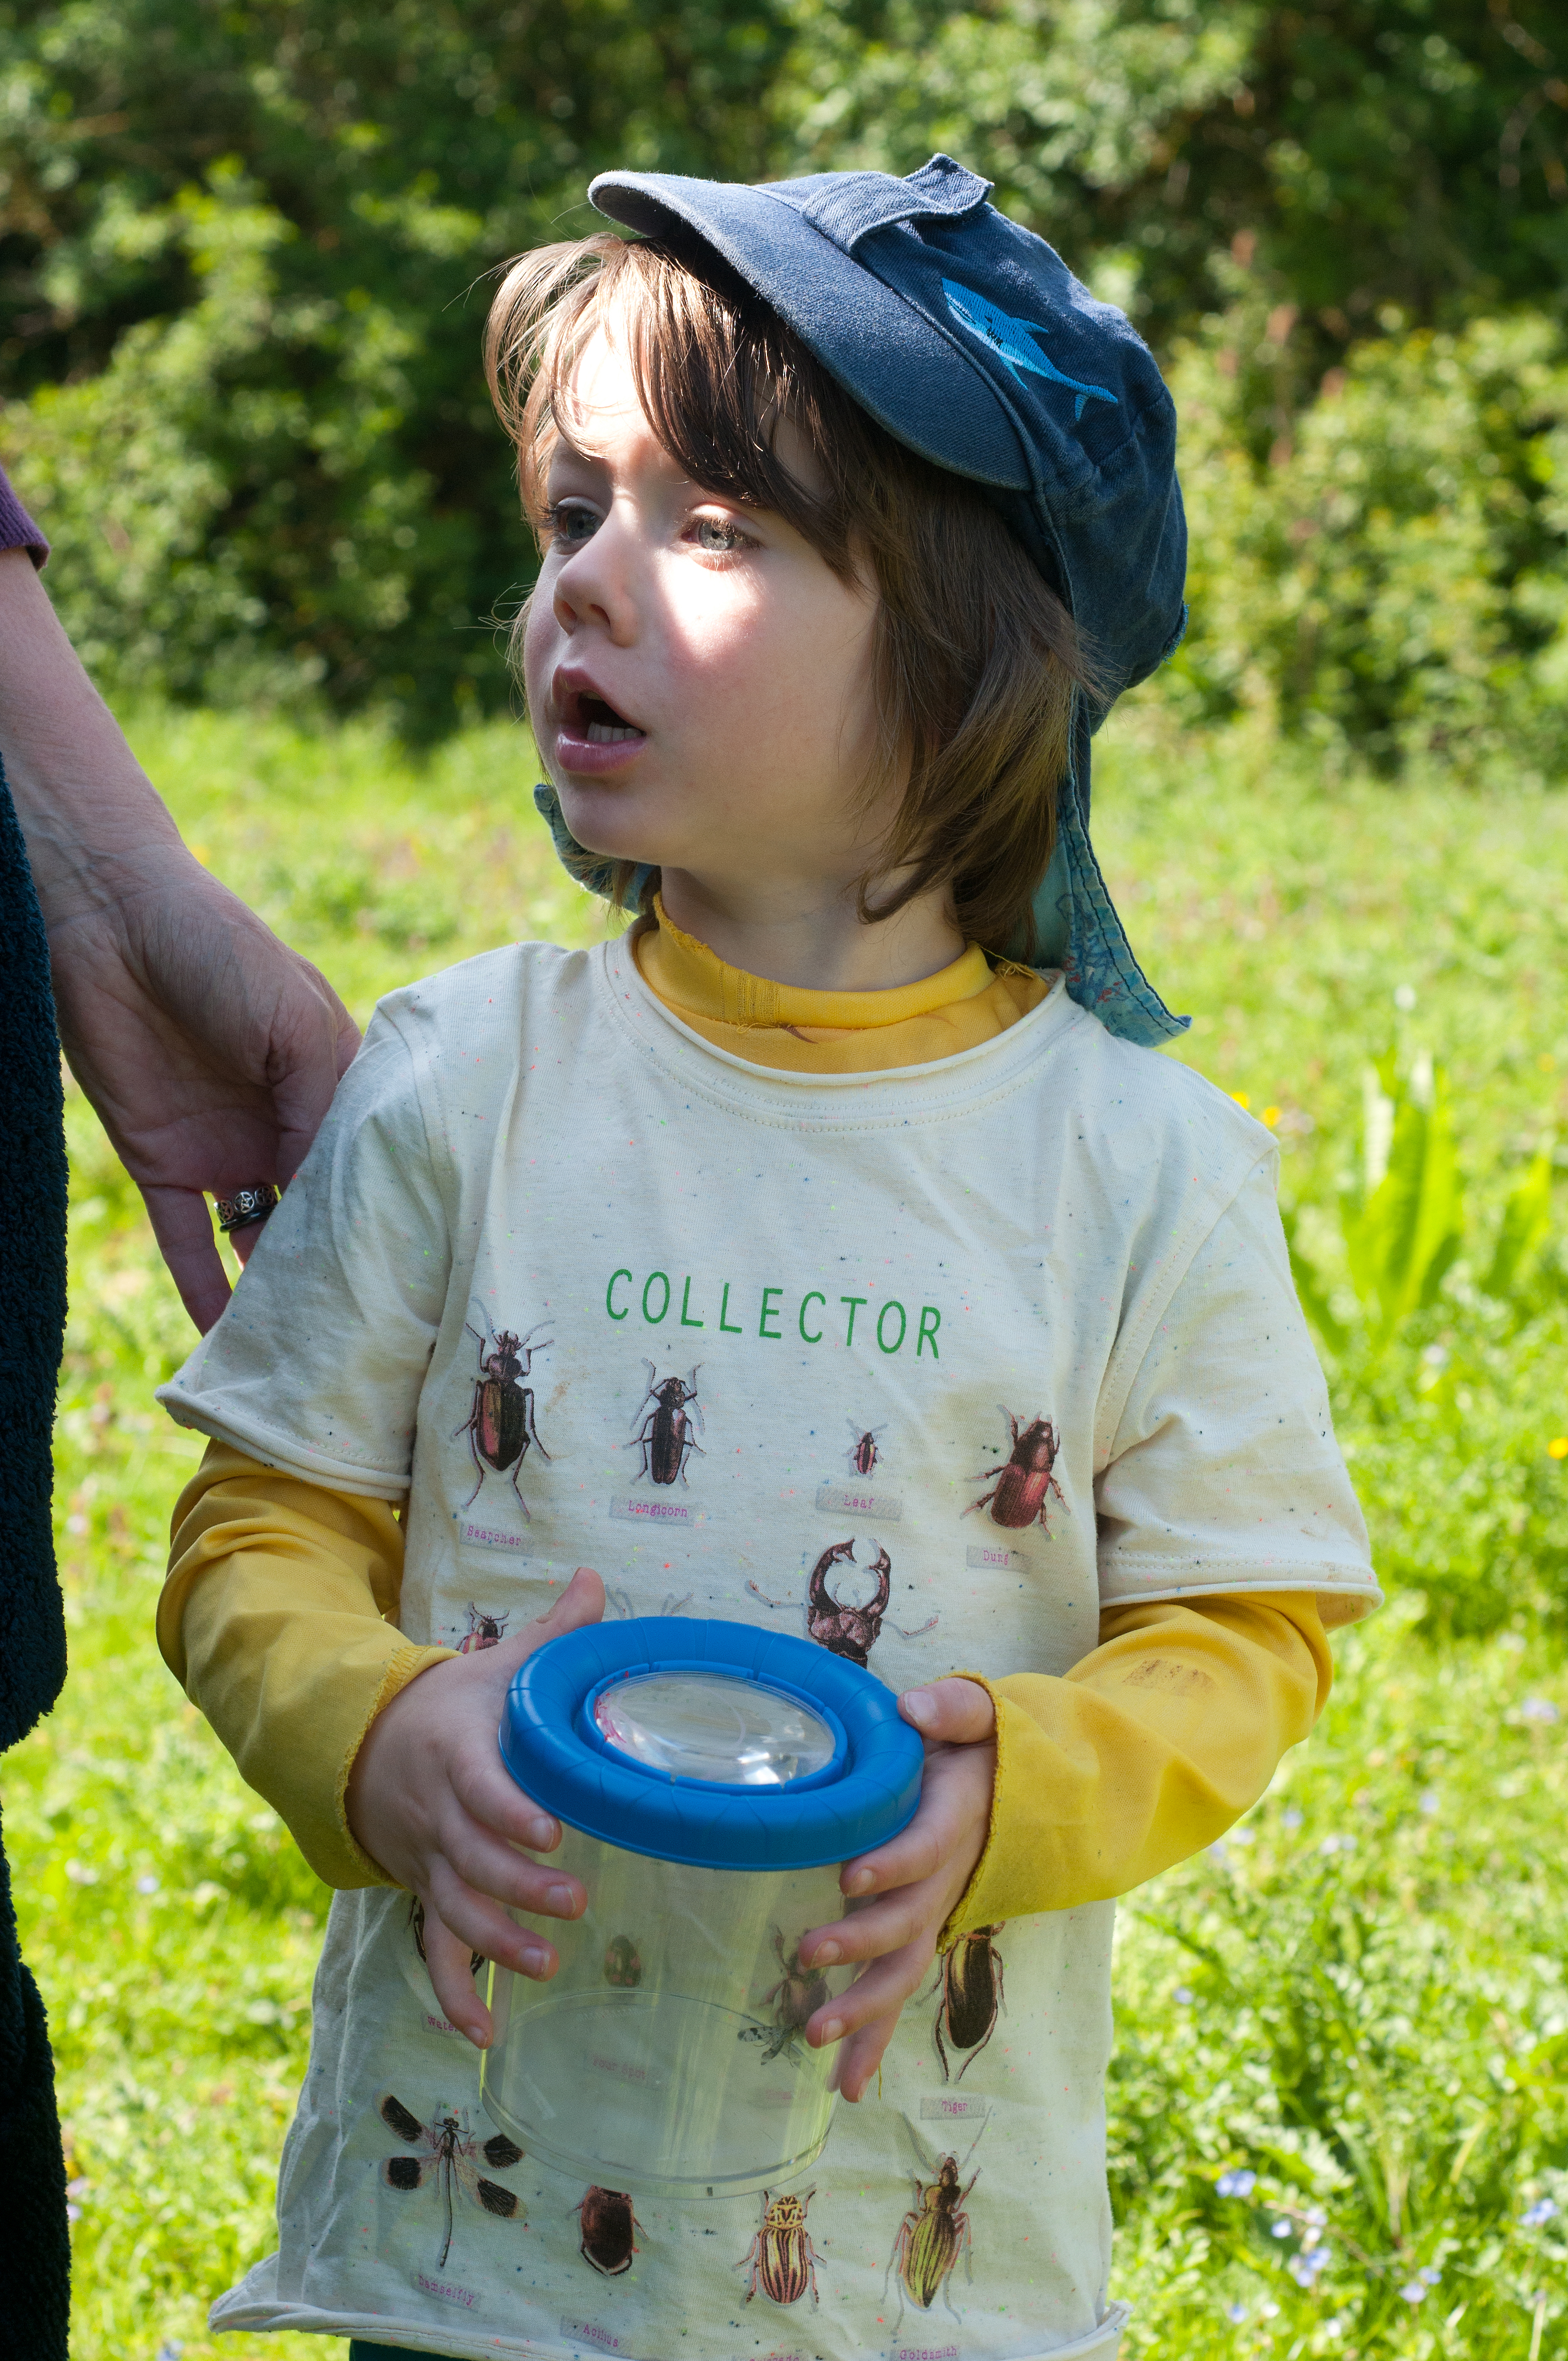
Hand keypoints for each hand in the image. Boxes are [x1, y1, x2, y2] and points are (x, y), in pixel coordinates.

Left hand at [47, 844, 359, 1330]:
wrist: (109, 920)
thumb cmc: (222, 950)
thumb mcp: (294, 1023)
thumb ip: (319, 1111)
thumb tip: (333, 1204)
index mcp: (332, 1089)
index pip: (371, 1170)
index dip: (391, 1219)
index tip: (418, 1278)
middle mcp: (285, 1130)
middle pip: (319, 1217)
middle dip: (339, 1272)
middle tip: (371, 1338)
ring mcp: (225, 1150)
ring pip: (255, 1241)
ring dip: (274, 1293)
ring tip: (306, 1354)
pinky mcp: (162, 1163)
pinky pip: (184, 1239)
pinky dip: (200, 1290)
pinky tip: (223, 1342)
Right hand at [345, 1566, 606, 2046]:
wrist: (364, 1741)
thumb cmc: (451, 1704)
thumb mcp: (494, 1664)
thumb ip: (552, 1633)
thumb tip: (599, 1579)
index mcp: (458, 1752)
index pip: (481, 1784)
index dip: (510, 1809)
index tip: (551, 1828)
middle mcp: (438, 1813)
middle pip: (473, 1858)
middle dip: (521, 1886)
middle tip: (576, 1901)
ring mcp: (428, 1859)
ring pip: (455, 1909)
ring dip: (497, 1945)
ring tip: (547, 1965)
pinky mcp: (424, 1891)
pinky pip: (434, 1950)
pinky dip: (456, 1995)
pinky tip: (485, 2036)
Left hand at [795, 1677, 996, 2102]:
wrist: (1011, 1787)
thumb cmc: (977, 1746)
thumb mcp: (977, 1715)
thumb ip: (953, 1709)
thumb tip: (913, 1708)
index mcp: (955, 1821)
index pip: (925, 1847)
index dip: (893, 1864)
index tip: (849, 1875)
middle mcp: (948, 1878)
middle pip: (910, 1922)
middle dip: (862, 1944)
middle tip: (810, 1953)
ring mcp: (934, 1913)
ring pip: (903, 1971)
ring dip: (863, 2010)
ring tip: (813, 2036)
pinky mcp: (919, 1934)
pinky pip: (899, 1992)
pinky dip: (875, 2041)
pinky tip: (844, 2088)